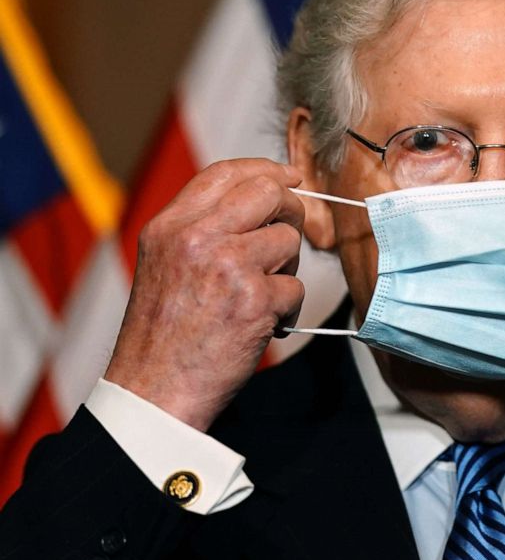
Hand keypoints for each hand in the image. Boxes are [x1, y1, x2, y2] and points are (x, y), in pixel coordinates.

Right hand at [105, 160, 305, 430]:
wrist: (154, 390)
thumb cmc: (164, 335)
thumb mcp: (165, 264)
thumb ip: (201, 230)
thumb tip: (261, 199)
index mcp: (169, 226)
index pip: (225, 173)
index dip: (265, 169)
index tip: (289, 177)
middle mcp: (196, 238)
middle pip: (268, 192)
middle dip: (291, 211)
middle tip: (288, 237)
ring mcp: (227, 266)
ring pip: (288, 240)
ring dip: (287, 269)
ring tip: (260, 296)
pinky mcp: (253, 300)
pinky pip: (296, 288)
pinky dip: (287, 310)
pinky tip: (263, 325)